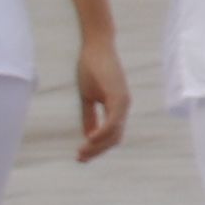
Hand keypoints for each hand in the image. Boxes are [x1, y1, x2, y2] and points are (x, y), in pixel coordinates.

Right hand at [71, 35, 132, 162]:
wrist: (96, 46)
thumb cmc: (92, 68)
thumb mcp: (88, 97)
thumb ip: (90, 116)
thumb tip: (89, 136)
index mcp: (117, 108)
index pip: (112, 136)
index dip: (98, 148)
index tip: (81, 156)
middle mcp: (124, 107)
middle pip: (114, 139)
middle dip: (97, 151)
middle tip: (80, 158)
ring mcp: (123, 102)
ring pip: (115, 133)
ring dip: (98, 146)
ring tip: (82, 152)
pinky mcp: (119, 96)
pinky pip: (114, 120)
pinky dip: (104, 132)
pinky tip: (90, 139)